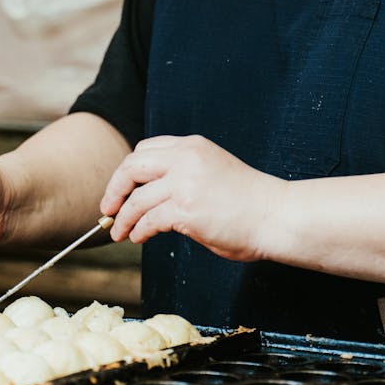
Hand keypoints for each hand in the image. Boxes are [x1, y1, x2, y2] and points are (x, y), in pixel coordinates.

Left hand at [99, 135, 282, 262]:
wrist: (277, 215)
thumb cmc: (248, 201)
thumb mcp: (212, 170)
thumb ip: (183, 173)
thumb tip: (149, 194)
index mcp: (192, 146)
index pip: (144, 150)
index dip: (128, 172)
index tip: (121, 189)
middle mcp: (185, 159)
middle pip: (131, 167)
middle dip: (114, 189)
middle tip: (108, 208)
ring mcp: (185, 184)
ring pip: (136, 198)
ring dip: (123, 218)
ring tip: (119, 232)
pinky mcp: (187, 210)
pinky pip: (149, 220)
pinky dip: (138, 230)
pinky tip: (139, 238)